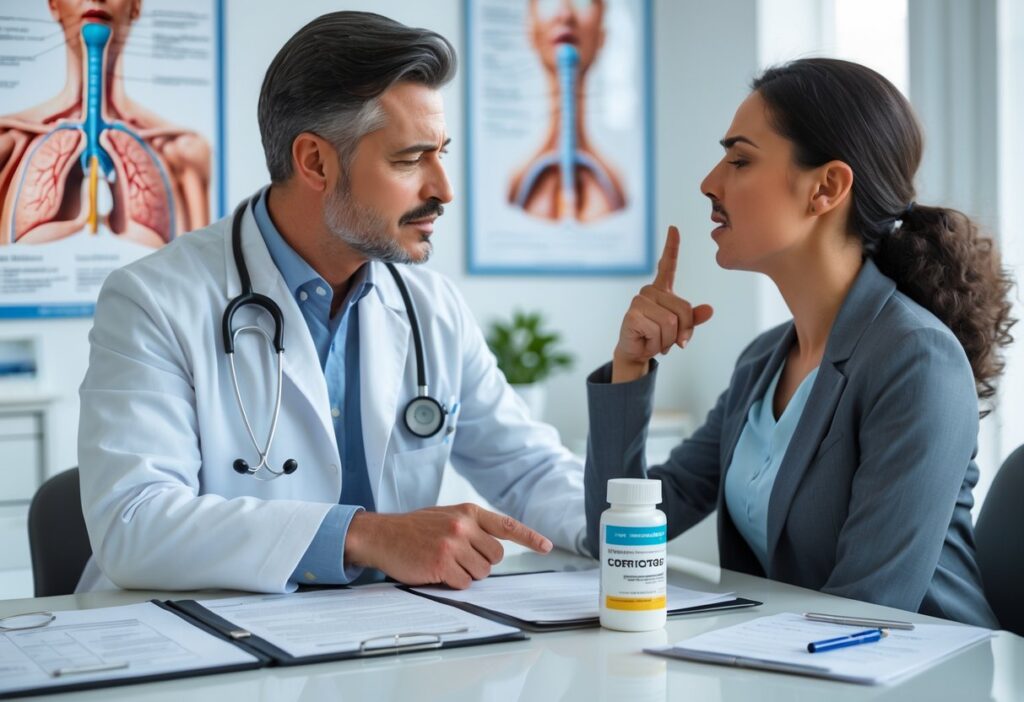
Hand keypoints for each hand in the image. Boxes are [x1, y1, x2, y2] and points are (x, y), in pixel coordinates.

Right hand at [344, 503, 552, 588]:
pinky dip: (452, 583)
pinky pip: (463, 583)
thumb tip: (497, 546)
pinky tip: (436, 571)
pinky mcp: (442, 563)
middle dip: (481, 563)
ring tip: (444, 562)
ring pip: (481, 573)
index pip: (507, 525)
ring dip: (466, 574)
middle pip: (496, 558)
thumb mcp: (447, 516)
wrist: (382, 534)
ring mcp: (453, 544)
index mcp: (468, 512)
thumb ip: (472, 526)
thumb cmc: (414, 528)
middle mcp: (464, 526)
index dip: (529, 537)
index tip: (546, 546)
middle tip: (459, 558)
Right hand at [612, 226, 713, 382]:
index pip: (668, 264)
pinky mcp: (633, 314)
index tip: (674, 228)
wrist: (637, 352)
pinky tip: (646, 341)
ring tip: (656, 341)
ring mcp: (639, 300)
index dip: (672, 246)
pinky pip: (658, 329)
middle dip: (683, 331)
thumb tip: (710, 310)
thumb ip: (693, 319)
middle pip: (683, 309)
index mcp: (662, 290)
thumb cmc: (657, 337)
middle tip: (671, 341)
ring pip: (671, 322)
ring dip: (668, 340)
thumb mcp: (680, 329)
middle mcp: (649, 290)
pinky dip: (657, 343)